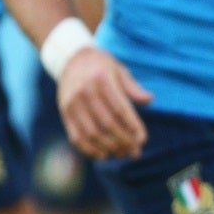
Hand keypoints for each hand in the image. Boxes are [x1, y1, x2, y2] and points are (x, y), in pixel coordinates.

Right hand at [57, 46, 151, 160]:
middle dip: (124, 141)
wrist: (71, 59)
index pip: (120, 109)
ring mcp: (72, 103)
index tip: (143, 140)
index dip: (133, 126)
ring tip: (122, 154)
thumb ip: (133, 87)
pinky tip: (103, 155)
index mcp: (102, 80)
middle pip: (107, 124)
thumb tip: (150, 100)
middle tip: (135, 152)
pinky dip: (89, 150)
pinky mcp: (64, 112)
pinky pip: (76, 136)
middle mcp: (85, 92)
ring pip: (92, 133)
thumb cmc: (101, 66)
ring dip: (109, 148)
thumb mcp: (119, 70)